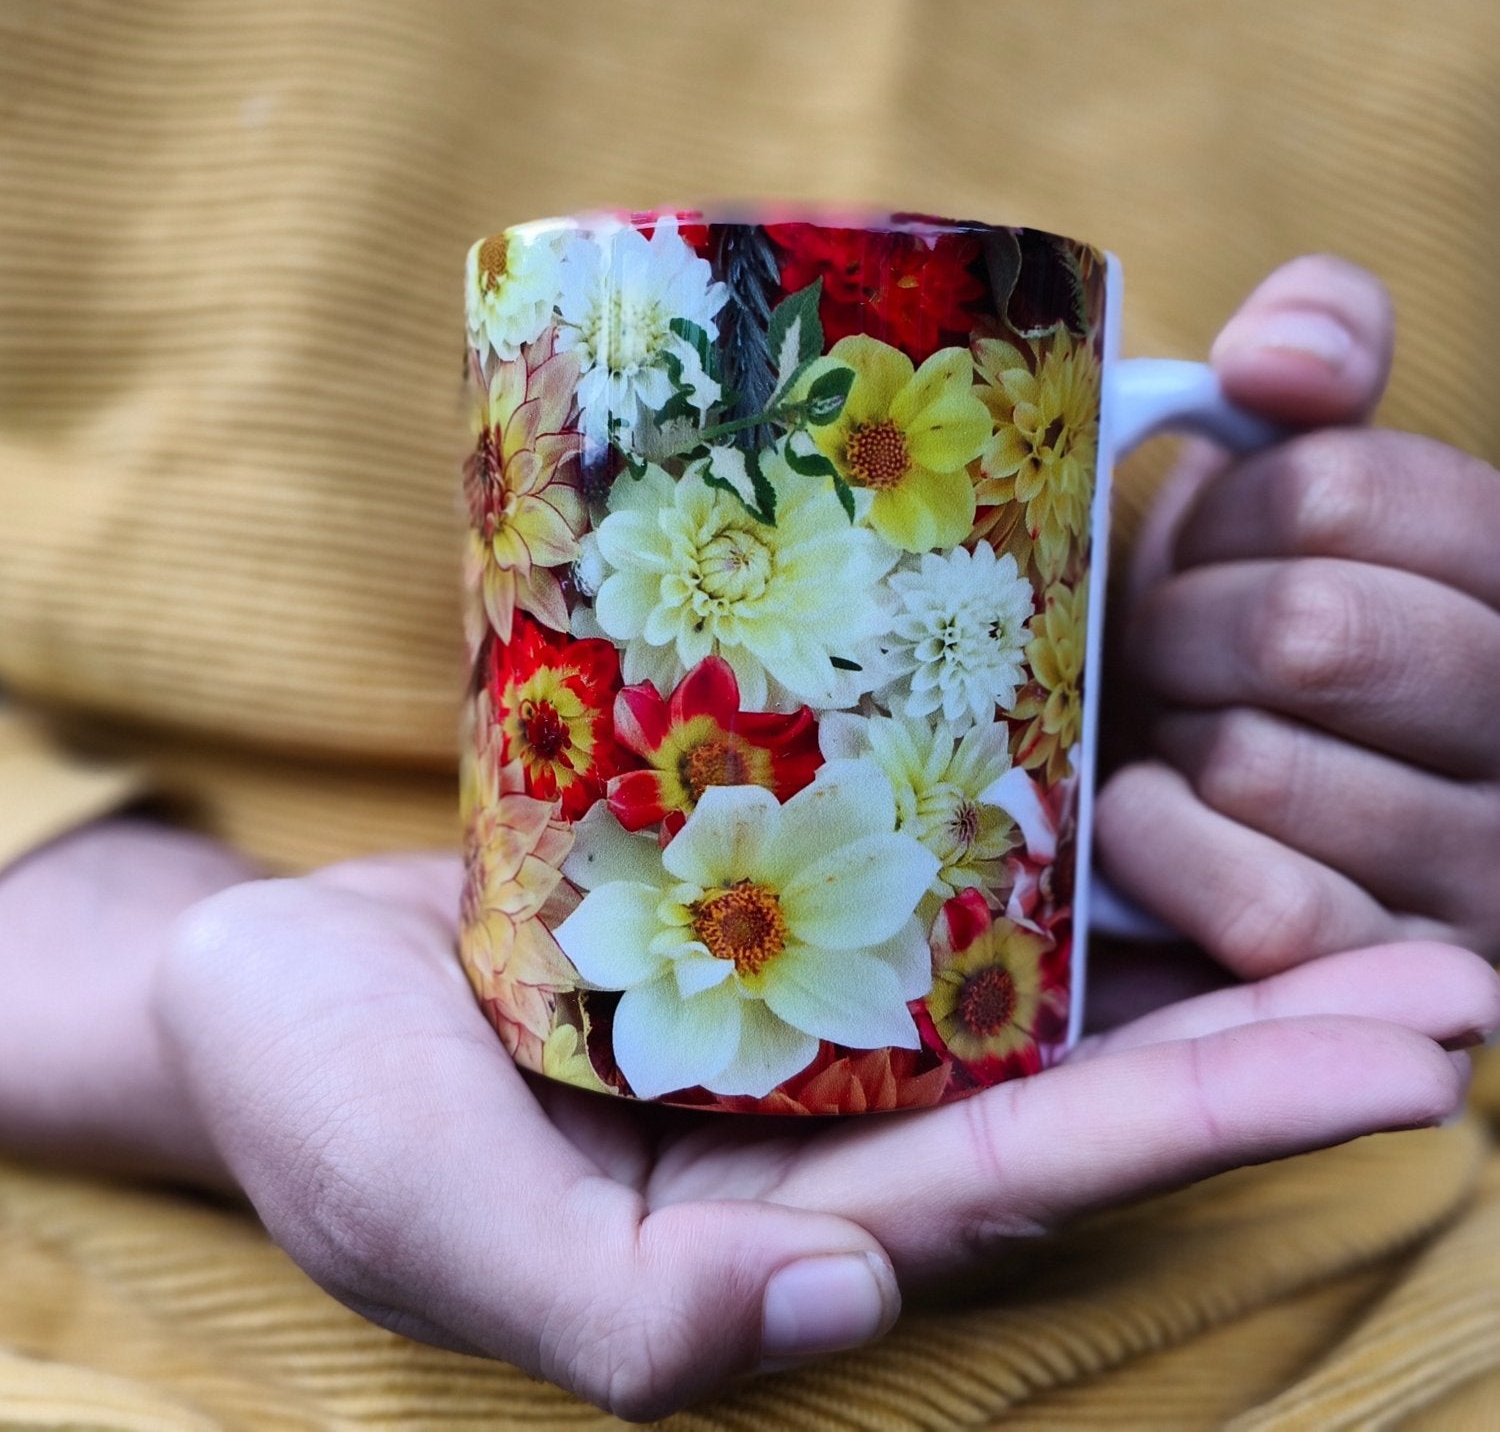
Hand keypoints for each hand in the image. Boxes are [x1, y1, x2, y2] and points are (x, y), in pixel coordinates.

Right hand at [155, 853, 1497, 1419]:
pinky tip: (1151, 787)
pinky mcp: (761, 914)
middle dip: (1272, 1033)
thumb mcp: (432, 1223)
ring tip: (1372, 871)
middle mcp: (819, 1126)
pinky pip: (928, 882)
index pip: (1026, 1175)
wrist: (263, 985)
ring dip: (1196, 934)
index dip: (1216, 1123)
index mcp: (774, 1226)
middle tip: (1459, 972)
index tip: (1400, 1060)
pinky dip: (1041, 848)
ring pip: (1030, 979)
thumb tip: (830, 1322)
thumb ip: (617, 1312)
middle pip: (1083, 1079)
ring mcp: (800, 1014)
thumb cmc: (323, 1110)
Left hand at [1098, 255, 1499, 975]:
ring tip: (1167, 745)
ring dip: (1165, 748)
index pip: (1336, 491)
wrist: (1219, 796)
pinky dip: (1166, 854)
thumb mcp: (1292, 491)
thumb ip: (1321, 377)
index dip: (1220, 514)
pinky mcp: (1406, 975)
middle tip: (1162, 655)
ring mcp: (1486, 866)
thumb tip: (1281, 351)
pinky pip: (1269, 908)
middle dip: (1181, 634)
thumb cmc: (1246, 626)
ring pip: (1263, 765)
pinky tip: (1151, 827)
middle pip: (1304, 631)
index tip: (1201, 546)